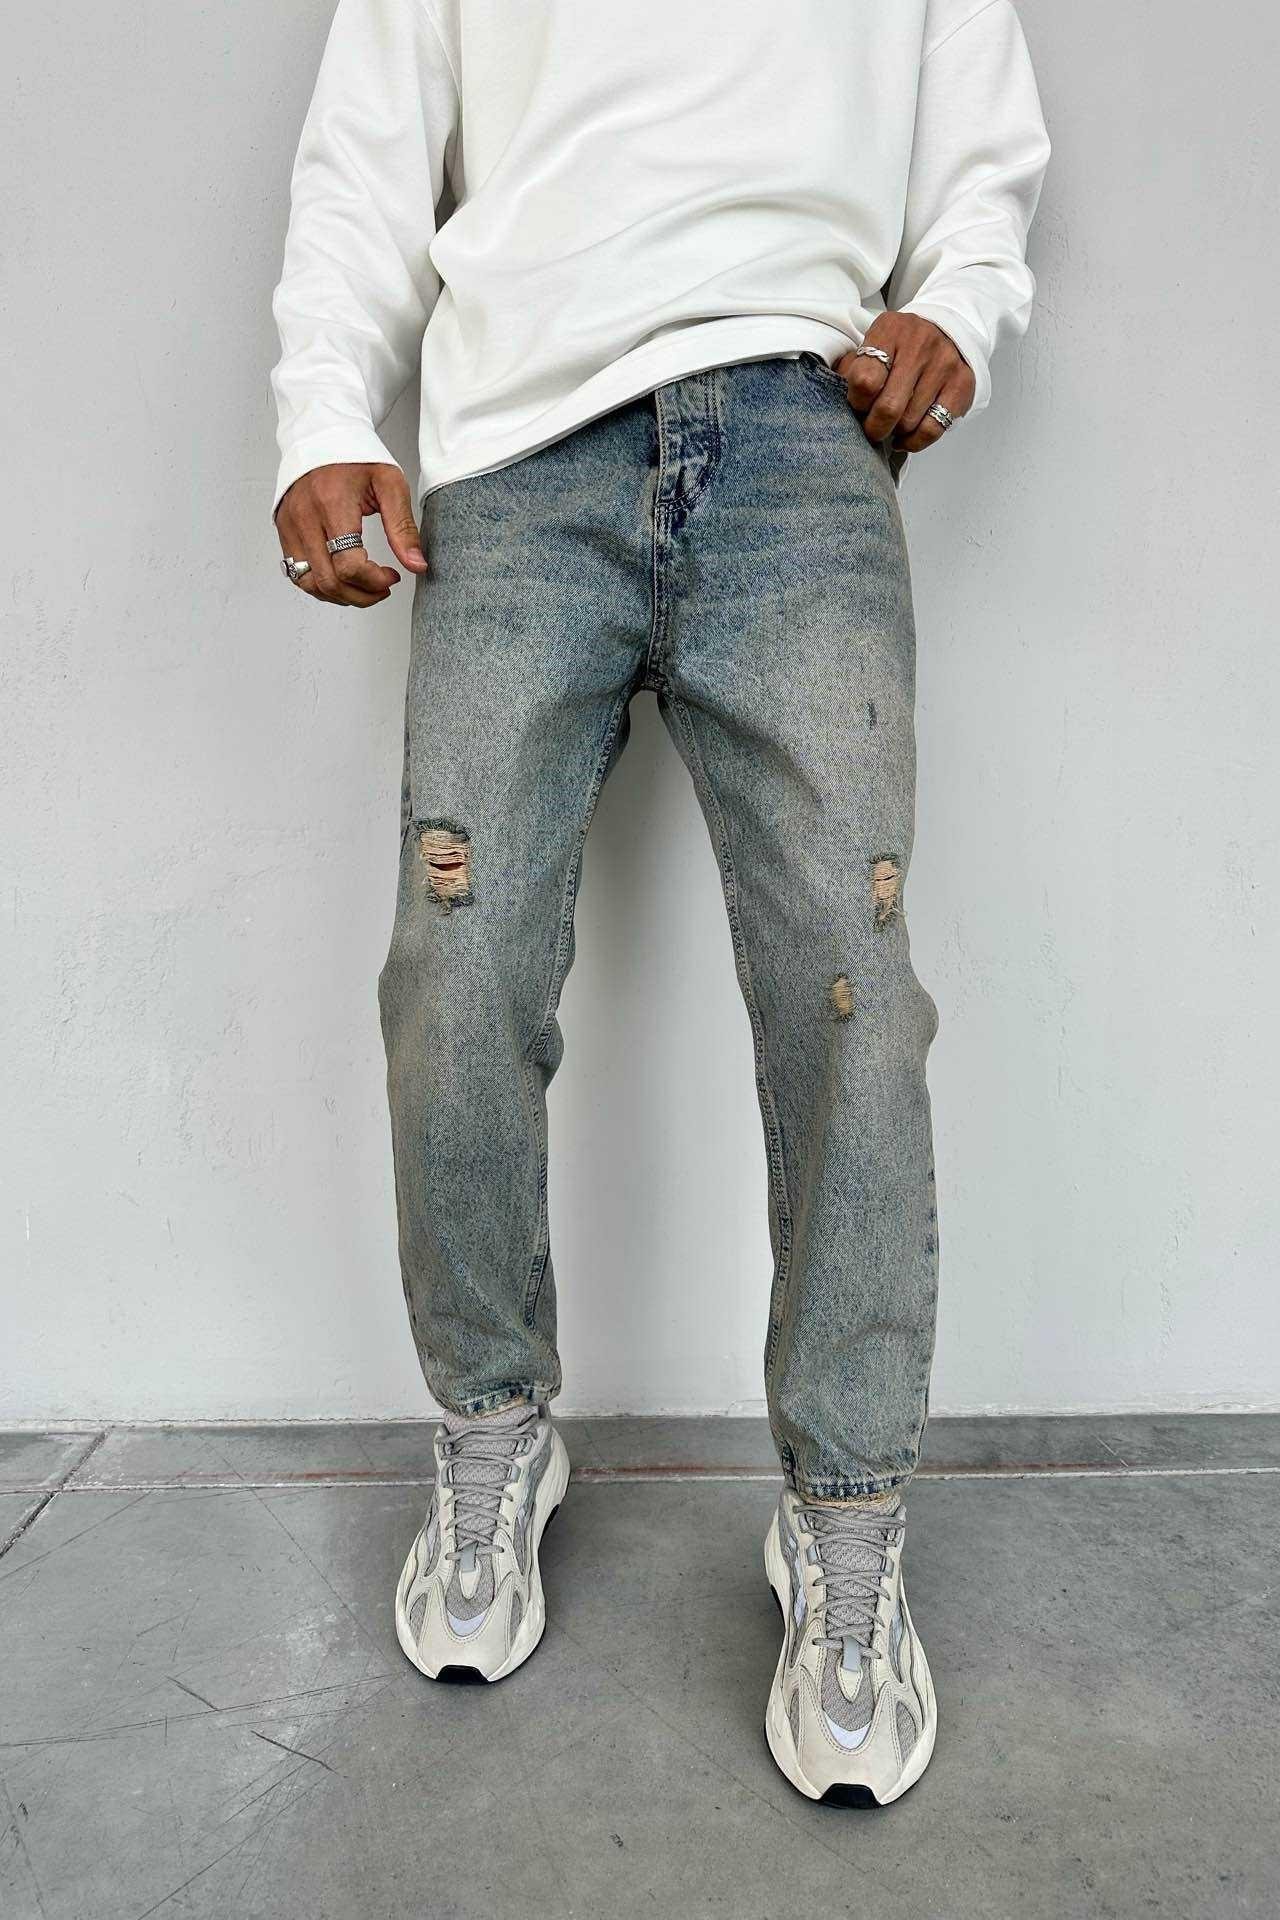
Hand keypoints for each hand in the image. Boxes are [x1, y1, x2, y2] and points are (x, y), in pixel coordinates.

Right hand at [276, 462, 428, 606]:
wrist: (321, 435)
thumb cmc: (356, 456)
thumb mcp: (389, 484)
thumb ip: (403, 528)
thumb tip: (416, 566)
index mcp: (331, 504)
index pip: (349, 565)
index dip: (375, 581)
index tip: (393, 575)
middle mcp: (304, 518)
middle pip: (329, 581)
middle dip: (361, 595)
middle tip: (382, 587)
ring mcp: (289, 526)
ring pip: (310, 584)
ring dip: (341, 595)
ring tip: (364, 587)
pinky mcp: (283, 531)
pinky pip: (297, 574)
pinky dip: (322, 585)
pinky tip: (343, 578)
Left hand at [837, 314, 975, 454]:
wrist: (946, 329)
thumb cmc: (900, 345)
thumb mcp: (873, 344)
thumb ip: (852, 367)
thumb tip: (833, 395)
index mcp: (890, 331)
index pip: (865, 380)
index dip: (857, 402)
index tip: (858, 405)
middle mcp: (920, 345)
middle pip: (888, 408)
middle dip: (873, 427)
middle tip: (870, 428)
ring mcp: (944, 365)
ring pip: (909, 422)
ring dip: (894, 432)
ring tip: (890, 425)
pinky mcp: (962, 385)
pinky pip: (932, 429)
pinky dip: (914, 442)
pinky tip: (904, 437)